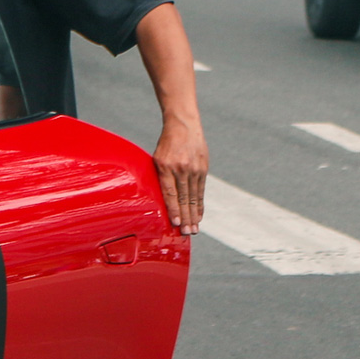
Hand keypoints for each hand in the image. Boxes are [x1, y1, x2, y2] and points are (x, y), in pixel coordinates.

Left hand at [154, 116, 207, 234]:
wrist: (183, 125)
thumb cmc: (165, 144)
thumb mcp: (156, 158)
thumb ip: (159, 177)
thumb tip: (158, 199)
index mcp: (166, 166)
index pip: (170, 192)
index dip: (173, 209)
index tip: (175, 222)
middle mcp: (181, 169)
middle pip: (184, 198)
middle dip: (185, 217)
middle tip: (186, 233)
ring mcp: (194, 169)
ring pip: (193, 196)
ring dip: (193, 215)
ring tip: (193, 229)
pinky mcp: (203, 168)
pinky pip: (201, 190)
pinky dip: (199, 205)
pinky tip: (199, 216)